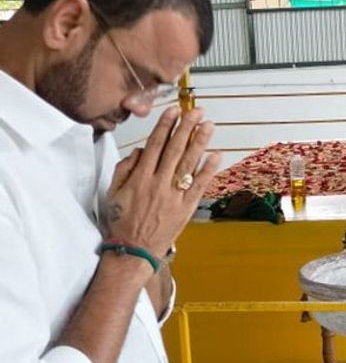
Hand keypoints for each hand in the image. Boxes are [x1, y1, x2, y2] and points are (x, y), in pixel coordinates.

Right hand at [103, 107, 219, 258]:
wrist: (132, 251)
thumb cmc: (121, 222)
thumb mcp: (112, 193)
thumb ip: (124, 168)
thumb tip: (140, 150)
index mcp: (140, 177)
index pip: (155, 144)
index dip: (166, 126)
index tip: (174, 111)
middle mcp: (158, 183)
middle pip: (175, 149)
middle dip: (186, 127)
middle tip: (196, 111)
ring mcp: (173, 195)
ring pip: (188, 163)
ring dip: (199, 142)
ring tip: (208, 126)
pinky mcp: (186, 207)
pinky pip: (199, 185)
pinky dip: (208, 169)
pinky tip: (216, 154)